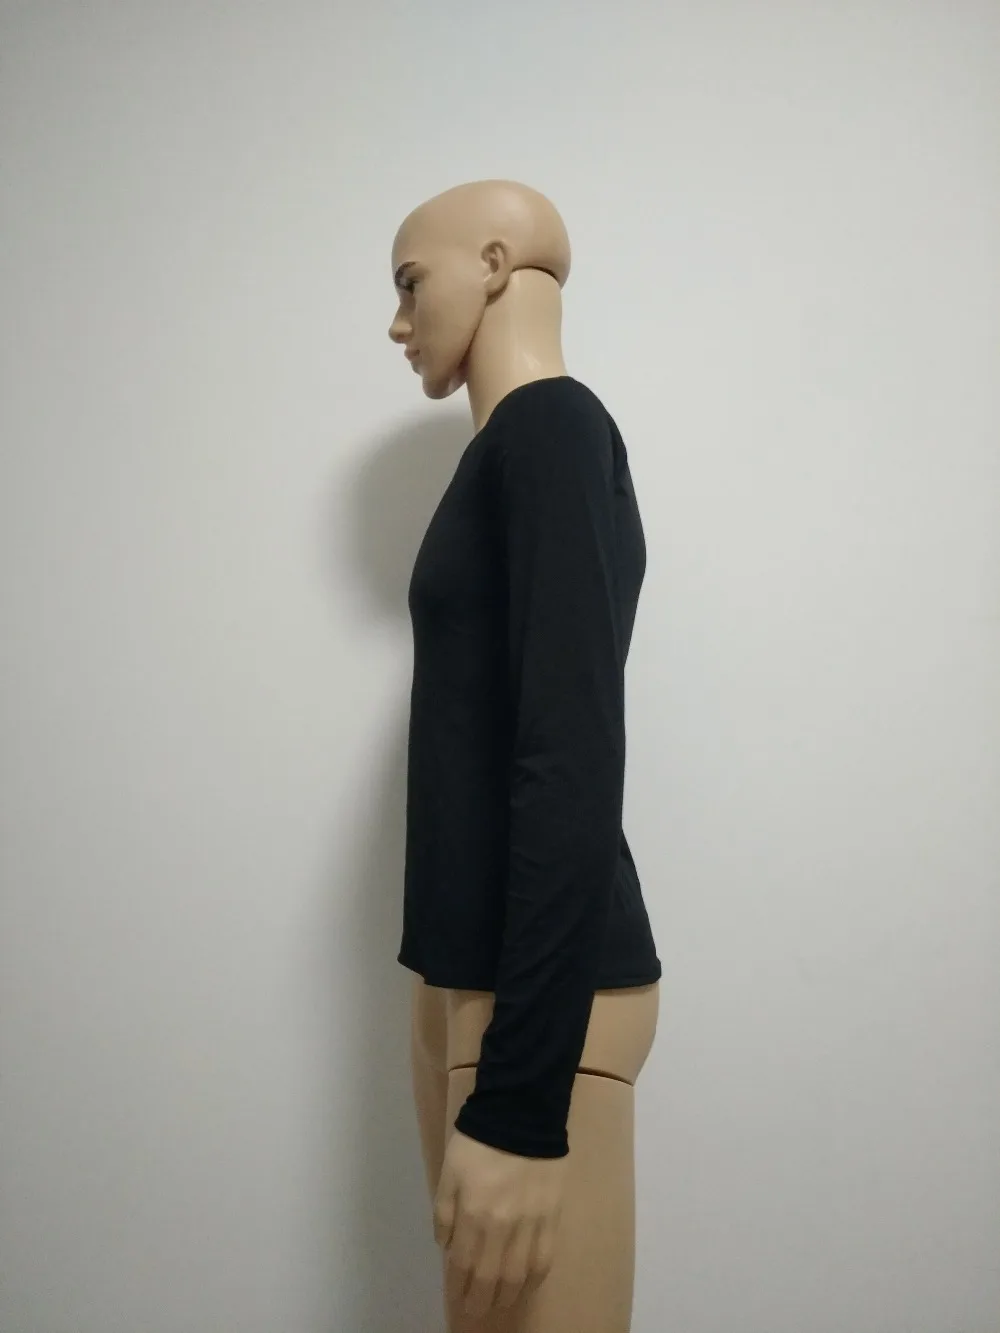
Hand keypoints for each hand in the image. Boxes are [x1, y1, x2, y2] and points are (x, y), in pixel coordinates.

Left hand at [433, 1128, 567, 1317]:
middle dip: (482, 1301)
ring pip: (520, 1275)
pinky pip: (545, 1258)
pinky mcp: (552, 1217)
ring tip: (501, 1302)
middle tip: (477, 1310)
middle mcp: (503, 1227)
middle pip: (492, 1279)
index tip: (458, 1299)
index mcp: (474, 1215)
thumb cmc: (479, 1141)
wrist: (522, 1114)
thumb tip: (447, 1246)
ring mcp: (531, 1224)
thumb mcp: (449, 1171)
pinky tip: (528, 1285)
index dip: (459, 1288)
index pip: (464, 1266)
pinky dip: (535, 1278)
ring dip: (509, 1295)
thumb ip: (444, 1211)